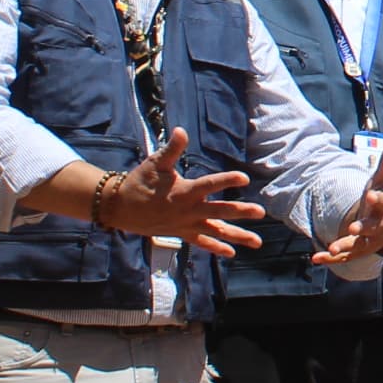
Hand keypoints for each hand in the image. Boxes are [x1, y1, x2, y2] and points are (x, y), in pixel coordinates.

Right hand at [100, 128, 264, 255]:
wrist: (121, 208)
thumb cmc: (140, 182)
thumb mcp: (155, 163)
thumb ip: (171, 148)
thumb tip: (181, 130)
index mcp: (184, 191)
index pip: (209, 184)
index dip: (227, 180)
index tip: (245, 177)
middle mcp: (189, 210)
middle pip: (219, 211)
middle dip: (241, 211)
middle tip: (261, 211)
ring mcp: (187, 224)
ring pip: (216, 232)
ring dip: (238, 237)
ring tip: (258, 242)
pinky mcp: (182, 233)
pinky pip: (202, 243)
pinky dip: (217, 248)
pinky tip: (232, 252)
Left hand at [314, 141, 382, 270]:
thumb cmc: (382, 201)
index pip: (382, 203)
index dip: (377, 200)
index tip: (371, 195)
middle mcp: (376, 226)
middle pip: (371, 228)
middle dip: (362, 227)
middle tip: (353, 227)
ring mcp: (366, 240)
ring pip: (356, 245)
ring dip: (345, 246)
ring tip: (332, 248)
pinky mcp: (355, 250)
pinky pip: (343, 257)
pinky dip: (329, 259)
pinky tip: (315, 258)